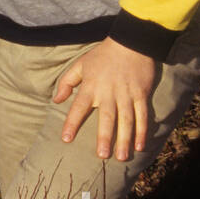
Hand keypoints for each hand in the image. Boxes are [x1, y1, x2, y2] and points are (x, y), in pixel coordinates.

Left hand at [53, 37, 156, 161]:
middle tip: (102, 156)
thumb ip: (67, 82)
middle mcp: (109, 93)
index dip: (72, 123)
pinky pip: (142, 115)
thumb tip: (57, 101)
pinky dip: (142, 131)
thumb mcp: (81, 64)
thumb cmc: (103, 55)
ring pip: (126, 120)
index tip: (66, 139)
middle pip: (106, 118)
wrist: (131, 42)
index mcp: (91, 87)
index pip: (79, 108)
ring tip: (122, 157)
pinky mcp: (141, 94)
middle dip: (104, 137)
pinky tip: (140, 146)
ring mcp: (127, 94)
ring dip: (125, 139)